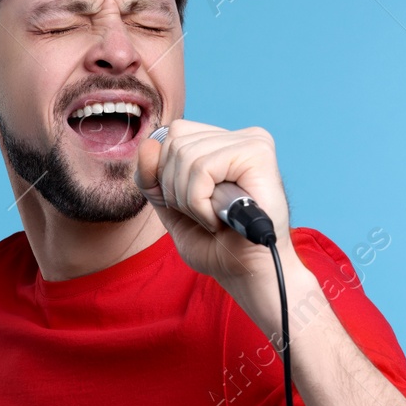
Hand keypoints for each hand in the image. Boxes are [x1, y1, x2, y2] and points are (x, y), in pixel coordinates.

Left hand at [133, 118, 294, 291]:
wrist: (245, 270)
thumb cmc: (213, 242)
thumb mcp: (167, 204)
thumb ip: (151, 175)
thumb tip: (147, 145)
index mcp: (220, 142)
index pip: (171, 135)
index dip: (164, 173)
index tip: (185, 204)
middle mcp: (238, 136)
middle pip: (175, 143)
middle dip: (175, 190)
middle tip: (202, 215)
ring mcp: (252, 141)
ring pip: (186, 156)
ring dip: (189, 201)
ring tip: (212, 218)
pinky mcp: (258, 153)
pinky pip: (202, 170)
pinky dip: (200, 203)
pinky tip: (219, 219)